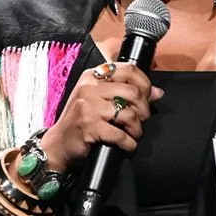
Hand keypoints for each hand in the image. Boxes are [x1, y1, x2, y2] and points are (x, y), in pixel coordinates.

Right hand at [38, 58, 159, 169]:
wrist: (58, 144)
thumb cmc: (79, 122)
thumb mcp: (98, 100)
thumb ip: (124, 93)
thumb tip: (157, 93)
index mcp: (92, 76)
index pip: (128, 69)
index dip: (144, 84)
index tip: (148, 97)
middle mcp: (89, 88)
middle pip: (132, 92)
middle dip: (144, 110)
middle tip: (142, 120)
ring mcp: (88, 107)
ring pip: (128, 114)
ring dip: (137, 129)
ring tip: (133, 134)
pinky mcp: (89, 126)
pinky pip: (120, 134)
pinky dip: (129, 143)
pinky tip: (127, 145)